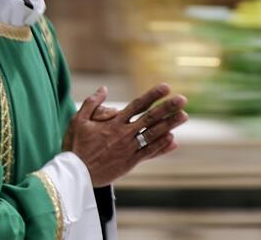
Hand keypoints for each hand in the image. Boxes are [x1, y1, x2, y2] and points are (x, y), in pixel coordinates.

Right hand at [64, 83, 187, 186]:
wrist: (77, 172)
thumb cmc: (76, 145)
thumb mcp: (78, 120)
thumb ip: (92, 103)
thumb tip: (103, 88)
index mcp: (113, 123)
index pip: (137, 105)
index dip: (152, 95)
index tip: (166, 87)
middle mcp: (124, 134)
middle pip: (150, 118)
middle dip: (167, 108)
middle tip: (182, 99)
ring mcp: (129, 148)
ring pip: (154, 134)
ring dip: (170, 125)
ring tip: (184, 116)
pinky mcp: (130, 162)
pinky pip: (149, 152)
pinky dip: (161, 146)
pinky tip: (173, 139)